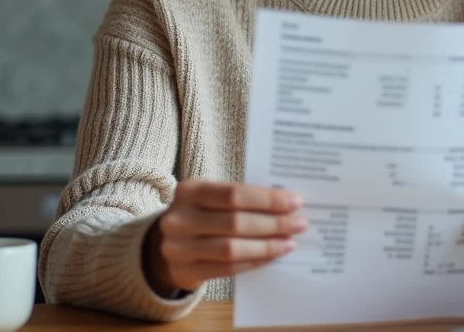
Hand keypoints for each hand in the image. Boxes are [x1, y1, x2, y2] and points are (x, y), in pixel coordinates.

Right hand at [142, 181, 307, 293]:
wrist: (164, 244)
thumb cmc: (200, 214)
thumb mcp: (210, 198)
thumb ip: (239, 198)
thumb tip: (285, 203)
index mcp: (189, 190)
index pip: (234, 194)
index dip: (266, 199)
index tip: (294, 201)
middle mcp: (179, 219)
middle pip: (235, 222)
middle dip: (273, 223)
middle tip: (299, 223)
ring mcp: (178, 248)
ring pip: (232, 248)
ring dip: (267, 245)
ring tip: (290, 241)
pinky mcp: (185, 272)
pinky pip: (227, 269)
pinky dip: (253, 261)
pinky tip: (271, 256)